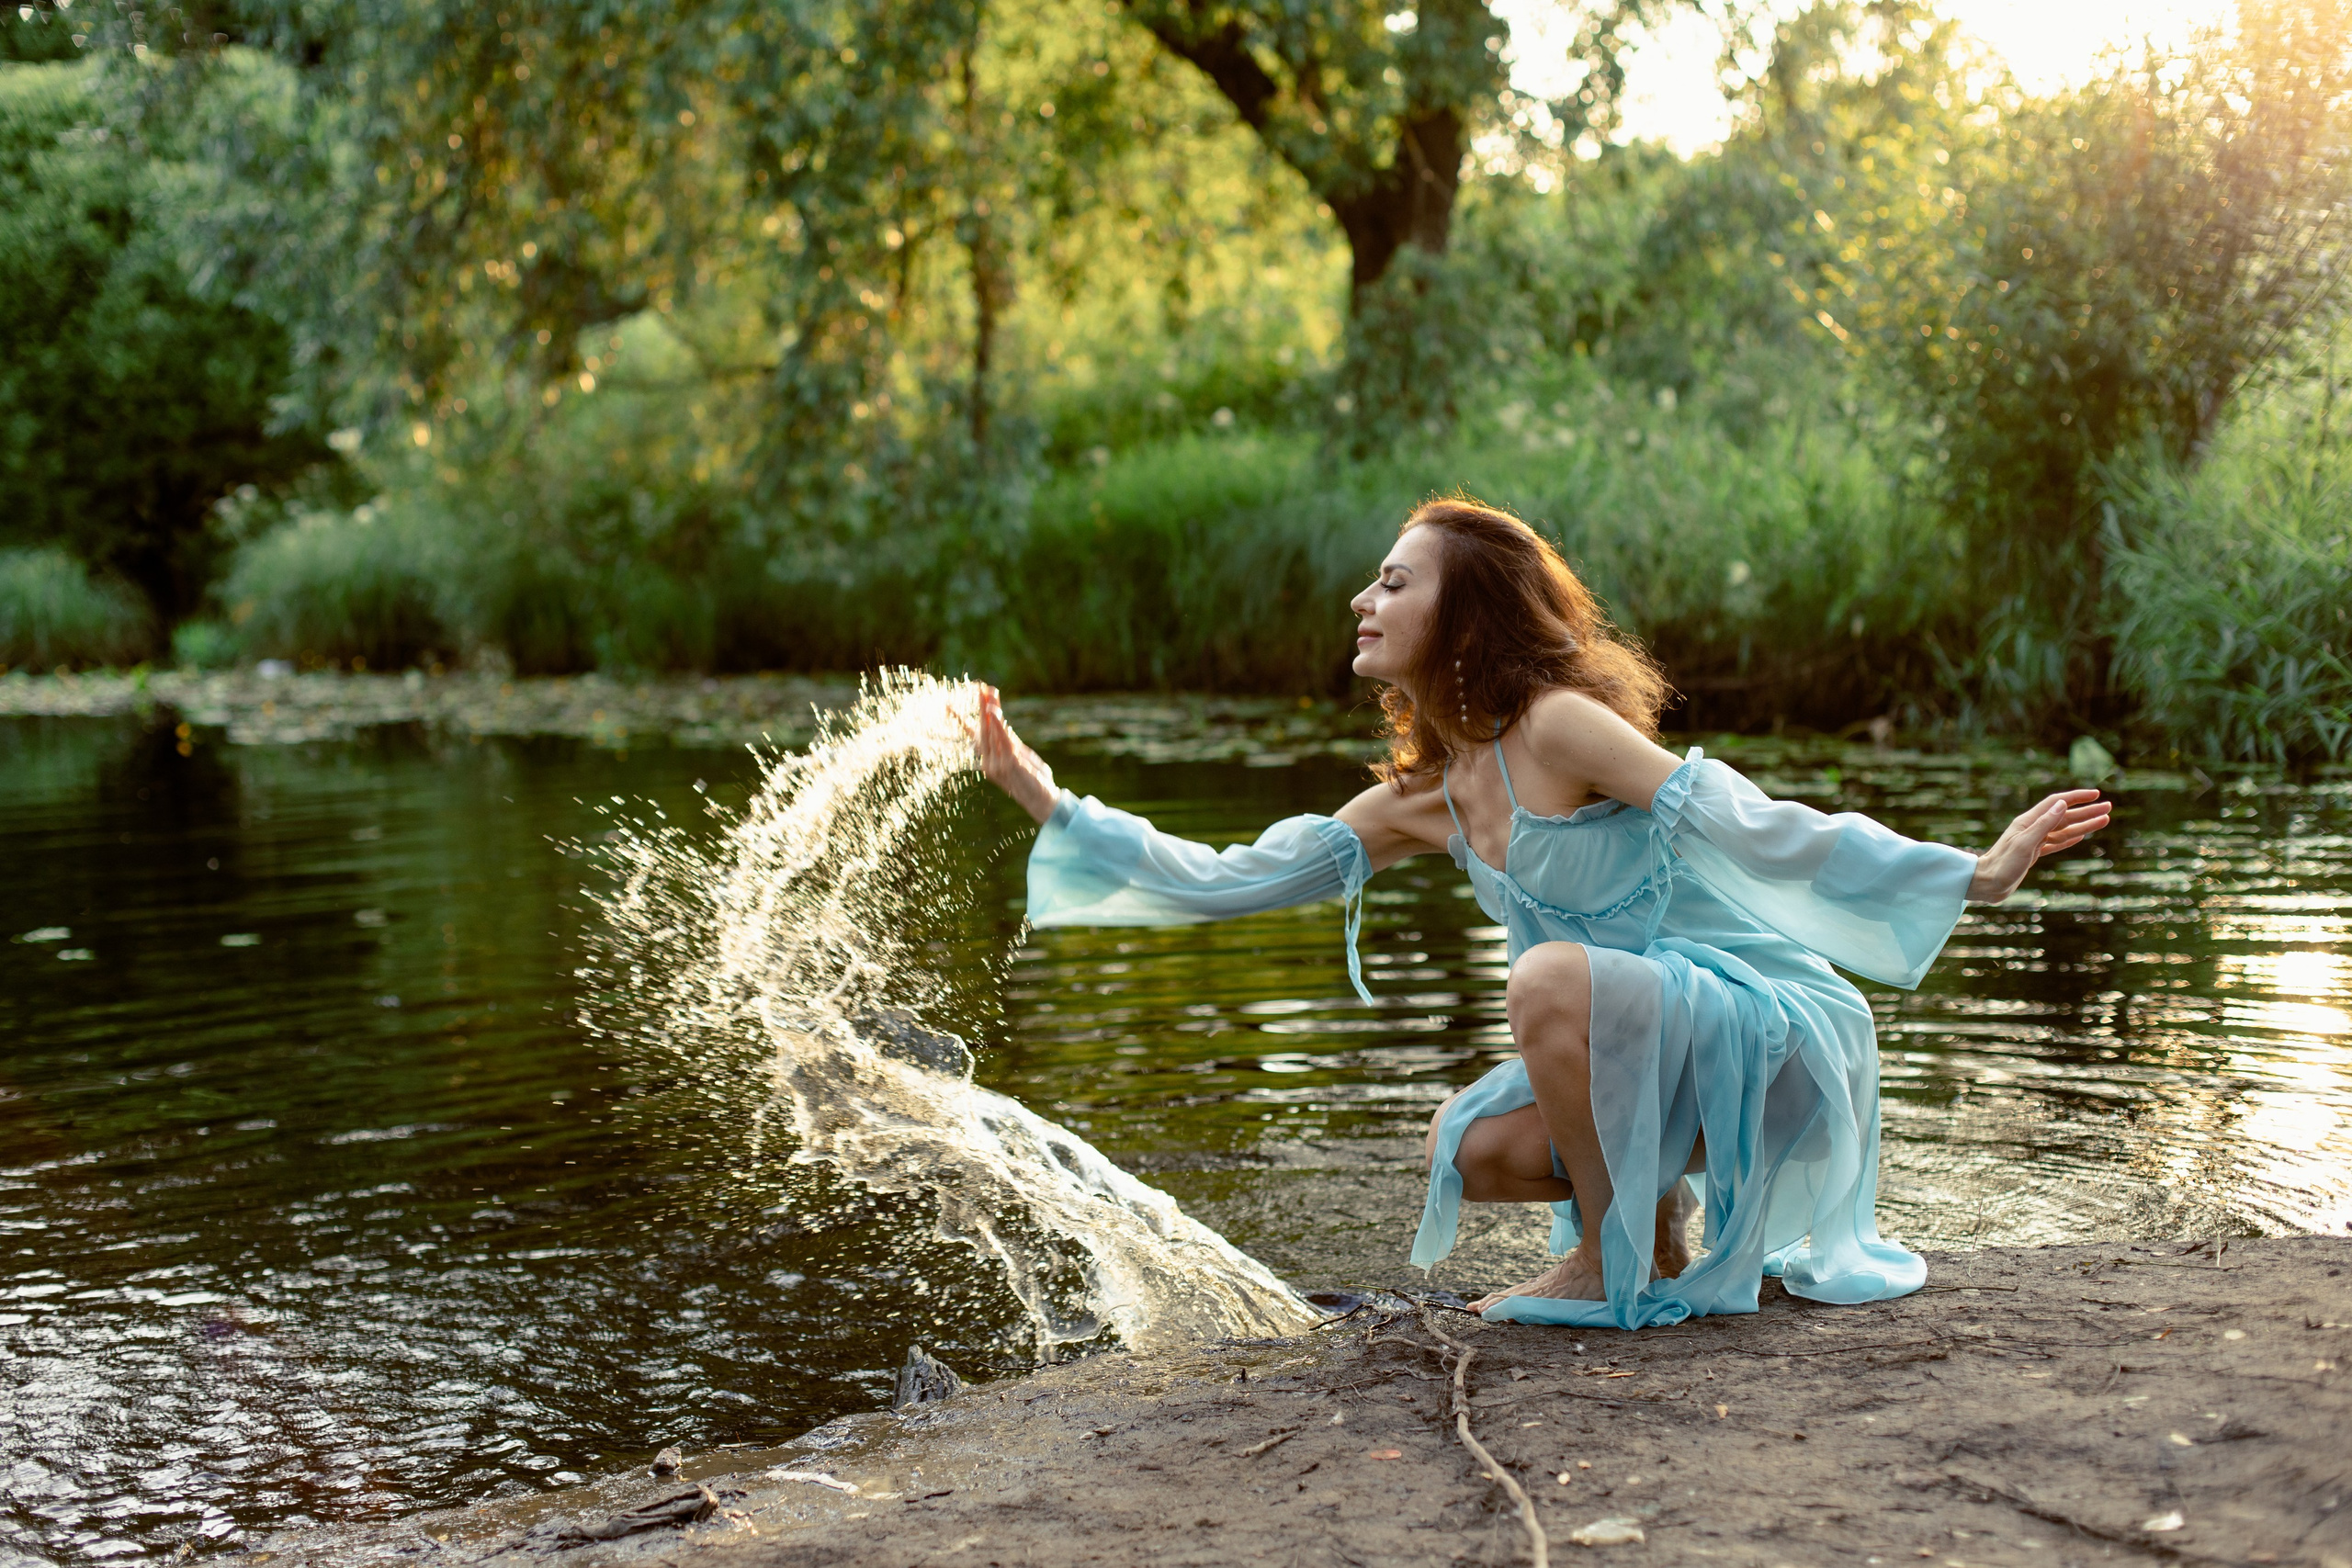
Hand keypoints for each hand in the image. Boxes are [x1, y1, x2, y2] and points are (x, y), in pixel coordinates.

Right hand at [969, 684, 1059, 824]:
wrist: (1042, 800)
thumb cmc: (1033, 779)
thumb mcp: (1020, 755)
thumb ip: (1009, 740)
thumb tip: (999, 722)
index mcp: (988, 759)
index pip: (972, 735)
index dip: (960, 720)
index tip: (948, 706)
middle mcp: (988, 762)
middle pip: (981, 729)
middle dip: (981, 707)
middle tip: (979, 688)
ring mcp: (997, 764)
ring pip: (991, 733)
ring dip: (990, 711)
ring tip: (987, 694)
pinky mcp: (1009, 764)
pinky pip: (1002, 741)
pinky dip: (999, 727)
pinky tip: (997, 714)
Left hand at [1967, 788, 2111, 902]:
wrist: (1987, 884)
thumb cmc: (2003, 864)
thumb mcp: (2025, 844)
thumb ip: (2044, 824)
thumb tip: (2062, 804)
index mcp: (2028, 822)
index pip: (2056, 803)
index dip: (2077, 797)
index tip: (2096, 794)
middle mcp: (2031, 828)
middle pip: (2064, 816)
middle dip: (2087, 811)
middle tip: (2109, 807)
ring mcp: (2033, 841)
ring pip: (2064, 830)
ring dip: (2084, 825)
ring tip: (2104, 820)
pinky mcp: (2033, 854)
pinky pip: (2056, 843)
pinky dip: (2070, 839)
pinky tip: (2082, 836)